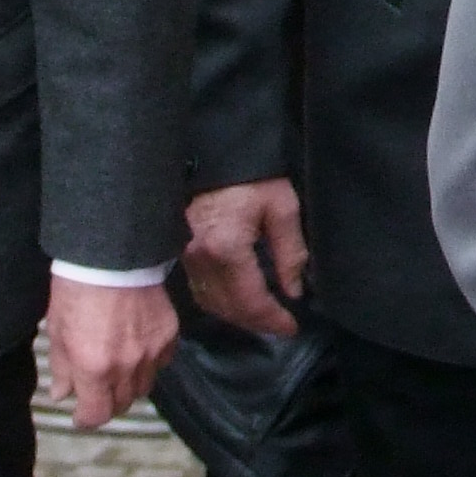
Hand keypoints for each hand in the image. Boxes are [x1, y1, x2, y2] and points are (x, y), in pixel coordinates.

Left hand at [43, 276, 176, 428]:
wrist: (111, 255)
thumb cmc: (76, 291)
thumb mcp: (58, 332)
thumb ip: (62, 369)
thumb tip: (62, 395)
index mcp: (94, 369)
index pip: (96, 415)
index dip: (86, 419)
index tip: (80, 414)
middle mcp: (126, 367)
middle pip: (121, 404)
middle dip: (106, 402)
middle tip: (97, 390)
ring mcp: (151, 351)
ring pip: (144, 387)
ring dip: (129, 386)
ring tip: (118, 371)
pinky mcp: (169, 334)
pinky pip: (162, 362)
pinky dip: (151, 363)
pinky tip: (139, 350)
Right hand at [185, 176, 306, 334]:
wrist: (214, 150)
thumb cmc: (251, 175)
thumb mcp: (281, 208)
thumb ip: (290, 253)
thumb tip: (294, 290)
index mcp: (226, 248)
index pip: (250, 300)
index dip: (272, 319)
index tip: (292, 326)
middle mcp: (200, 258)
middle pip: (228, 308)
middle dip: (257, 322)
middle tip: (281, 326)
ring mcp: (186, 256)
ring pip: (211, 303)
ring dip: (238, 316)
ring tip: (264, 317)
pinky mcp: (180, 251)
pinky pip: (199, 290)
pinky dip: (220, 303)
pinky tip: (238, 302)